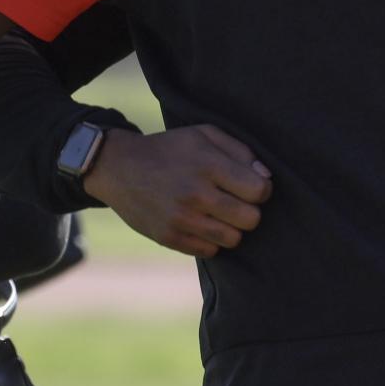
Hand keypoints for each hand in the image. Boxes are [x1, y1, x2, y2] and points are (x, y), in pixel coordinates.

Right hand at [85, 124, 272, 257]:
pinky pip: (210, 251)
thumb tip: (266, 177)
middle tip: (236, 202)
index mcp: (208, 164)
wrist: (119, 167)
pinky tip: (202, 223)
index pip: (259, 191)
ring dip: (232, 228)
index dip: (262, 189)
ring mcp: (181, 219)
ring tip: (220, 214)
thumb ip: (240, 151)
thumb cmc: (169, 149)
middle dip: (250, 211)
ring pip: (233, 239)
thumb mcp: (203, 134)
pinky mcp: (169, 238)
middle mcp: (196, 194)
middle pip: (250, 219)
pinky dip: (211, 240)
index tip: (251, 186)